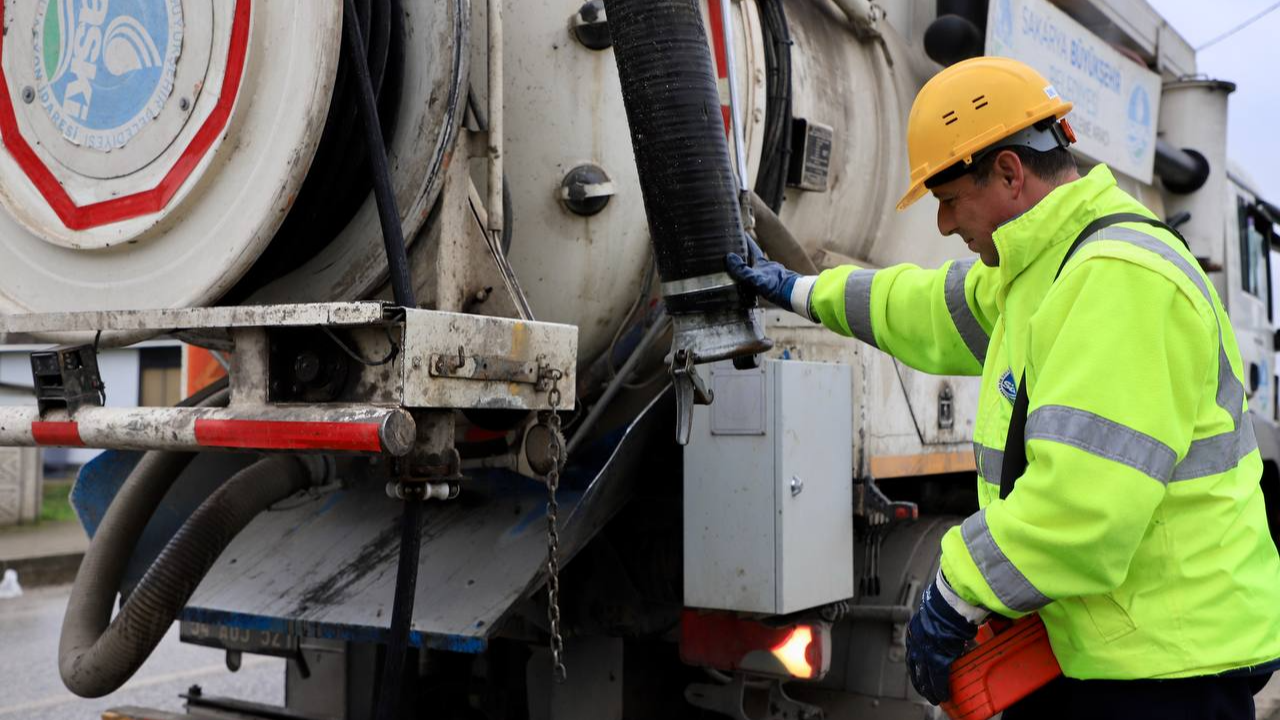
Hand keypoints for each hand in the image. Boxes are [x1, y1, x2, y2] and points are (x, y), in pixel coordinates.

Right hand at [725, 236, 801, 312]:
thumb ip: (742, 270)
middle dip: (744, 255)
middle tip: (734, 251)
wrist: (796, 295)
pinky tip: (752, 287)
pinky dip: (754, 281)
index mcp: (761, 263)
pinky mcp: (774, 286)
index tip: (740, 231)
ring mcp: (771, 276)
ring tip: (739, 269)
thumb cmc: (778, 286)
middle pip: (753, 258)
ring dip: (749, 268)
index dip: (746, 240)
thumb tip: (729, 257)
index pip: (752, 247)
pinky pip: (760, 281)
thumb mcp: (756, 278)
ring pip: (757, 269)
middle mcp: (766, 268)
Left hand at [906, 574, 980, 703]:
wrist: (946, 607)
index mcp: (914, 633)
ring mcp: (924, 654)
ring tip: (935, 698)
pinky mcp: (936, 661)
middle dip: (920, 682)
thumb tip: (953, 632)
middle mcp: (915, 645)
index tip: (919, 673)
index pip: (913, 654)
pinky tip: (943, 695)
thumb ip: (942, 628)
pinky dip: (940, 689)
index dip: (916, 666)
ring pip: (924, 678)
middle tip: (925, 691)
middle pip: (915, 669)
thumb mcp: (937, 616)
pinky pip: (937, 680)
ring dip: (929, 689)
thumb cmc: (944, 606)